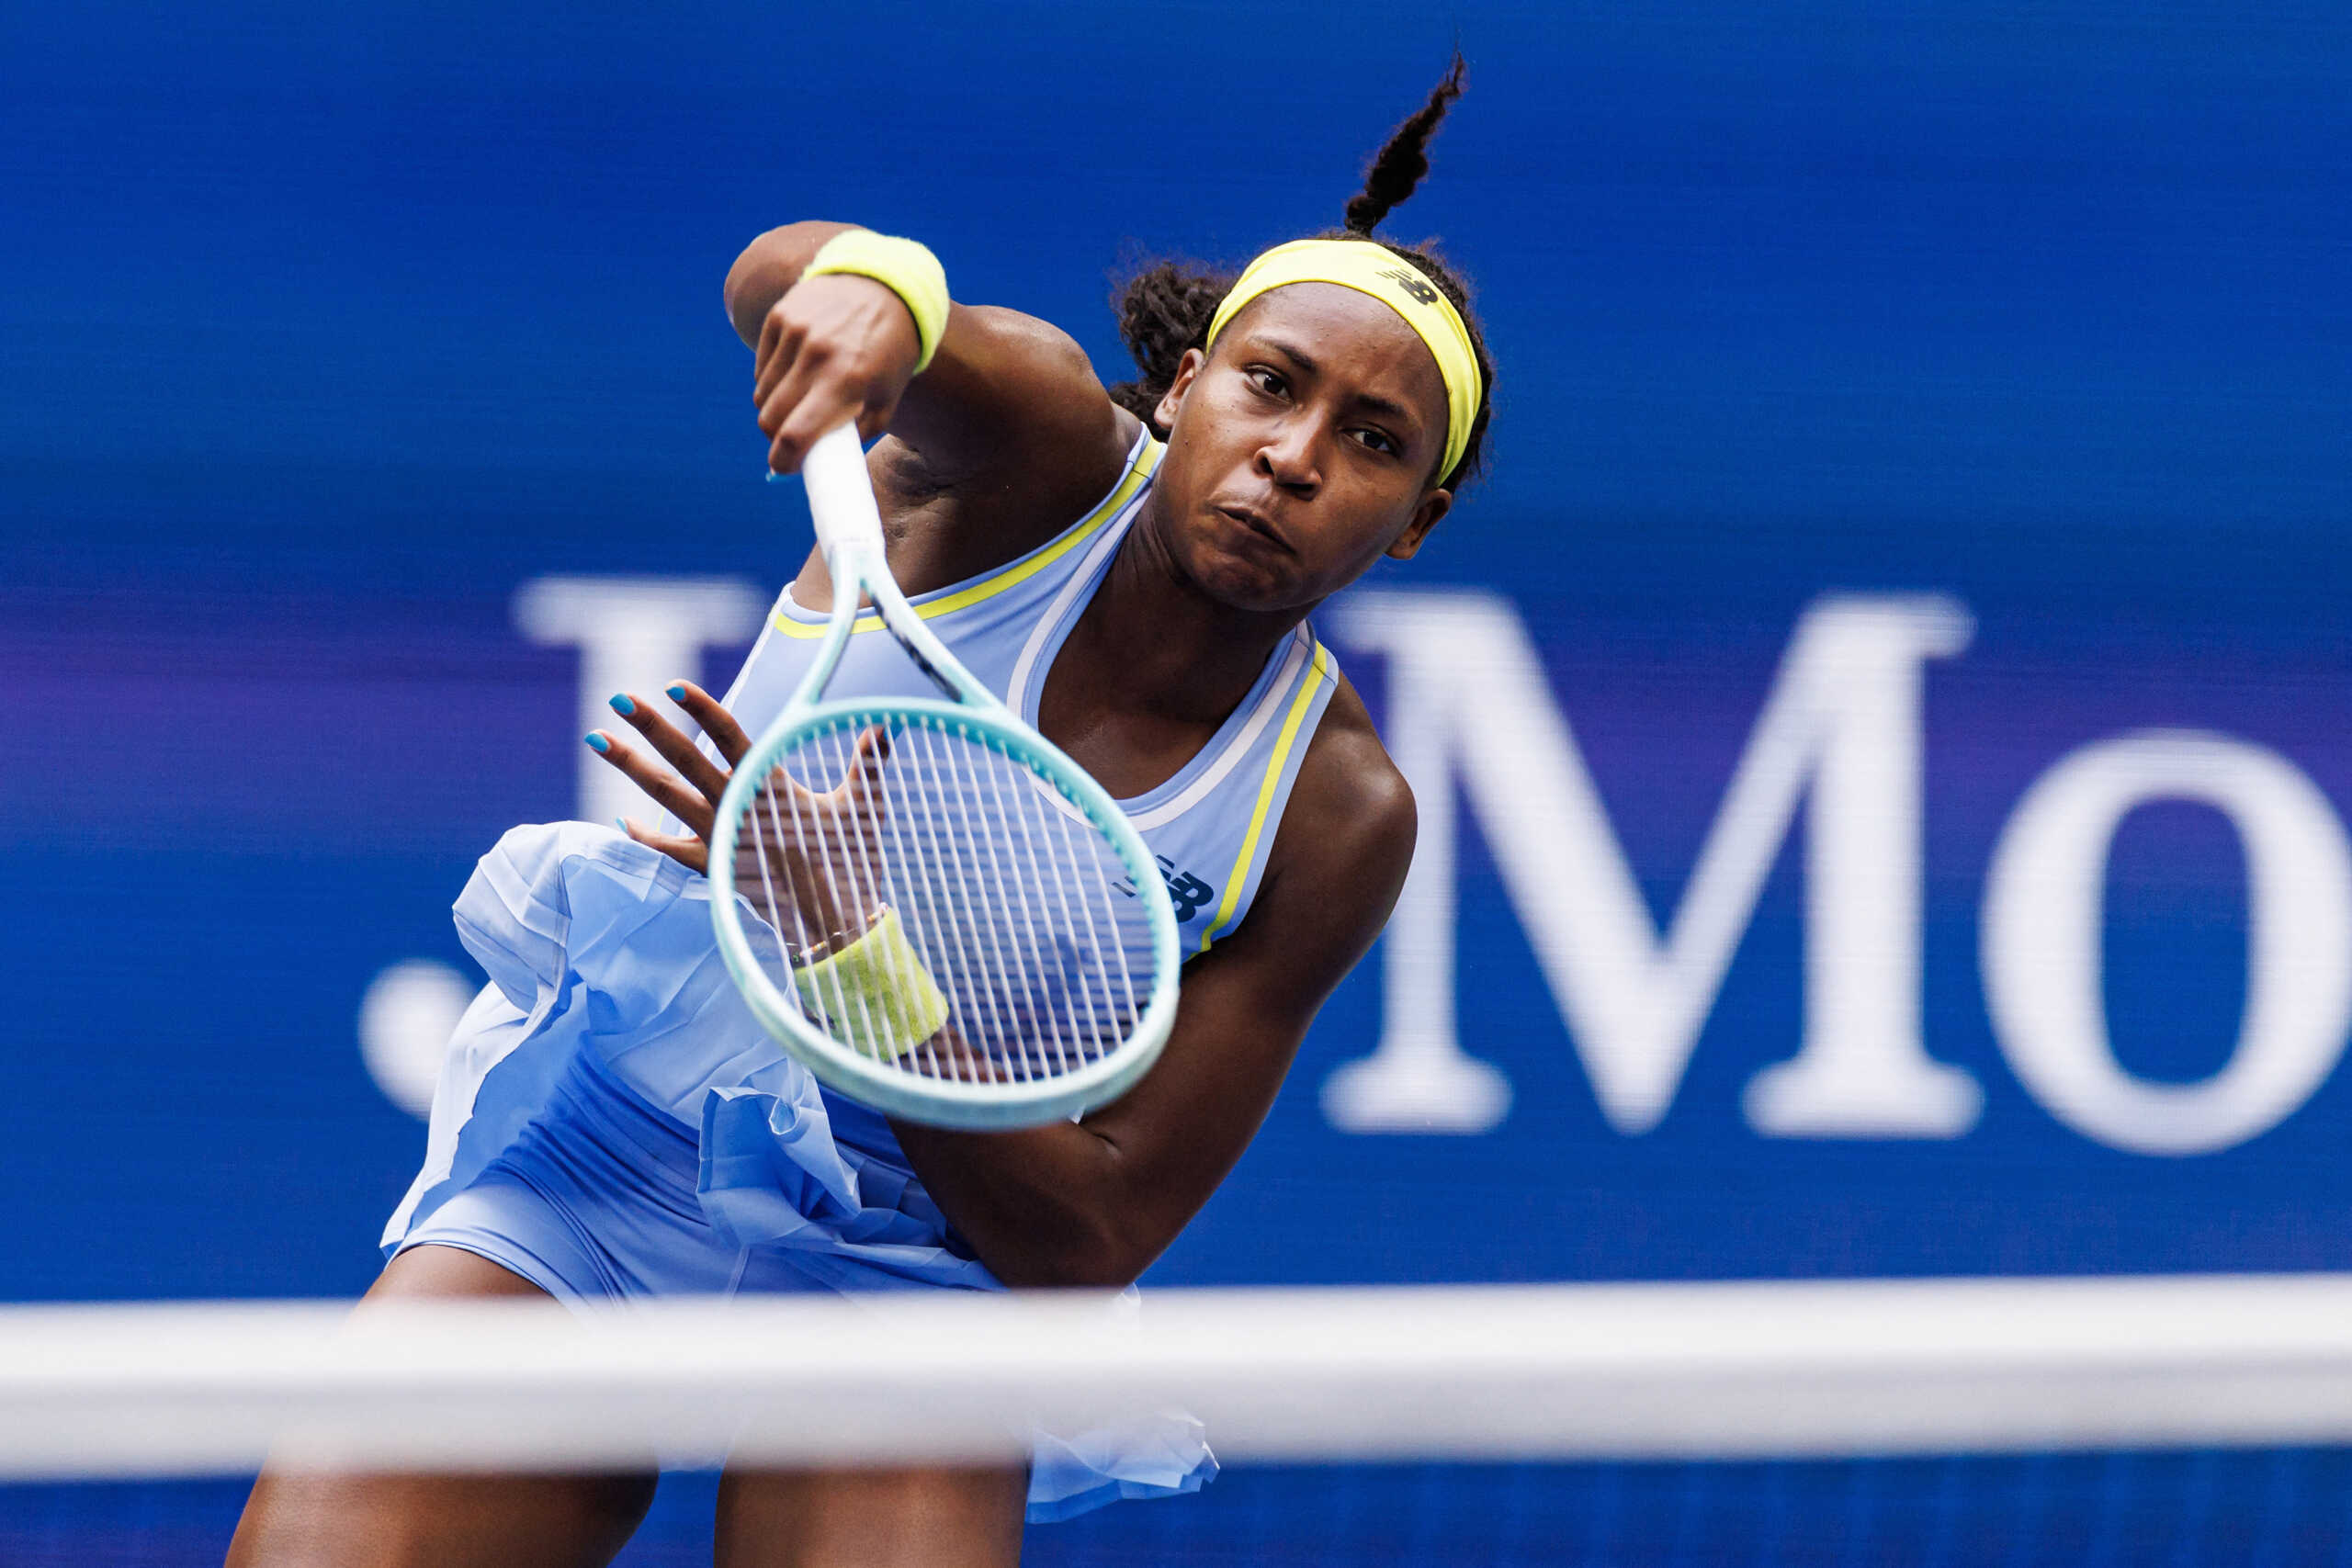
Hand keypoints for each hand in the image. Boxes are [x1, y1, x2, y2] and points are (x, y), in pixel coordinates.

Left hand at [586, 682, 892, 953]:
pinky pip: (667, 853)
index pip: (731, 737)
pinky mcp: (713, 869)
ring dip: (630, 767)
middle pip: (685, 759)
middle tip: (618, 698)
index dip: (702, 709)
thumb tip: (882, 726)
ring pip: (665, 797)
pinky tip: (622, 821)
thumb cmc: (852, 862)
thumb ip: (867, 764)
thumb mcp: (863, 808)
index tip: (674, 687)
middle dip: (650, 728)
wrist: (835, 928)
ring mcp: (719, 839)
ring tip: (597, 739)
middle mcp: (737, 808)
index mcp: (772, 787)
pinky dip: (644, 837)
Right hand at [755, 272, 923, 474]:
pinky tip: (796, 373)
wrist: (884, 286)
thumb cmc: (889, 353)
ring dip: (774, 408)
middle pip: (770, 417)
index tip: (785, 467)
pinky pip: (761, 368)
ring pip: (762, 394)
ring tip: (800, 402)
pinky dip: (772, 380)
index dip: (783, 460)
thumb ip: (855, 433)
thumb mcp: (887, 399)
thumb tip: (818, 461)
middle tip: (793, 439)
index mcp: (848, 381)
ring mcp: (795, 332)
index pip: (796, 434)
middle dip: (777, 437)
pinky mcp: (780, 316)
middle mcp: (817, 355)